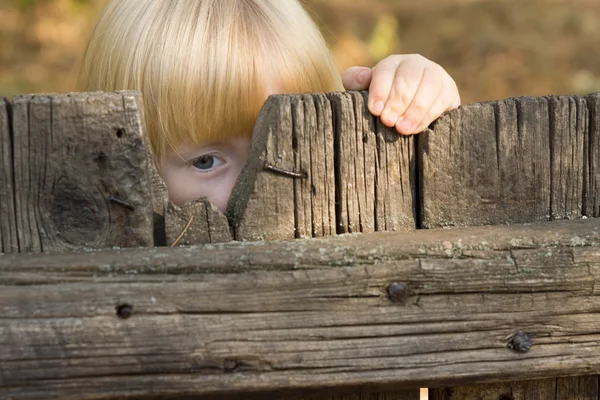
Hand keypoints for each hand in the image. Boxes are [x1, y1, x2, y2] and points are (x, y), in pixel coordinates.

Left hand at [342, 54, 460, 134]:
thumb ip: (356, 82)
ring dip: (414, 109)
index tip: (375, 110)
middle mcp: (416, 64)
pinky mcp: (449, 90)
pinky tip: (416, 128)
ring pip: (428, 86)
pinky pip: (441, 99)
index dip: (380, 90)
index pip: (386, 70)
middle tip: (388, 121)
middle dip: (397, 101)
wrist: (412, 114)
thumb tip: (359, 78)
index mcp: (393, 63)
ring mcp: (435, 75)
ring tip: (402, 129)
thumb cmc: (384, 103)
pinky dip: (428, 115)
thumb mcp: (367, 92)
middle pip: (408, 77)